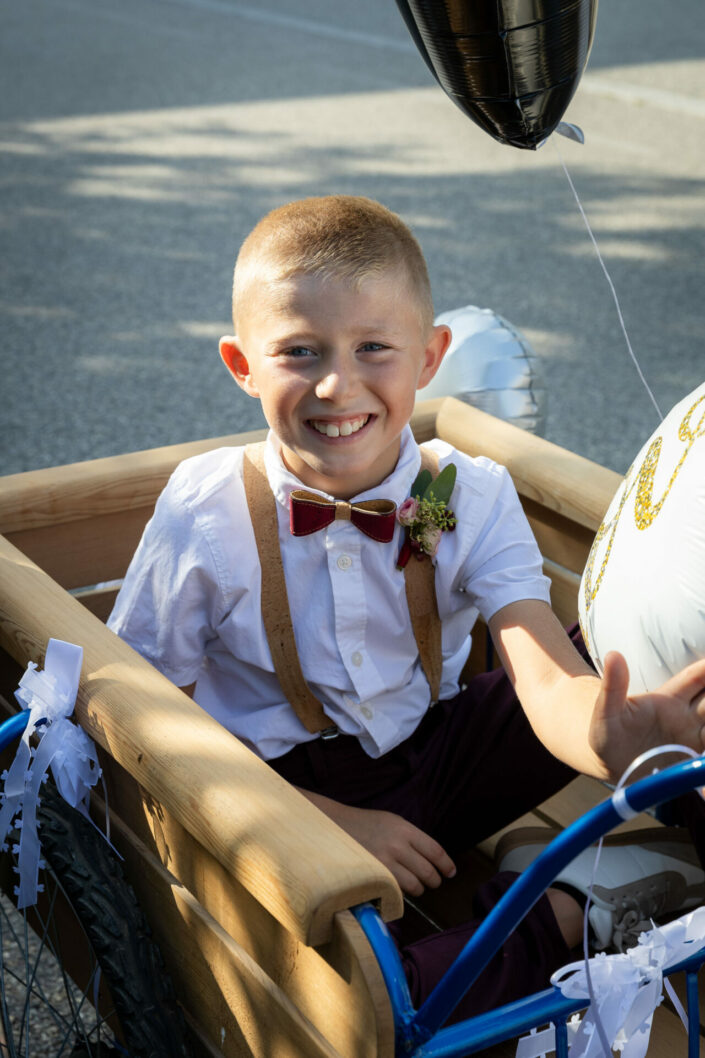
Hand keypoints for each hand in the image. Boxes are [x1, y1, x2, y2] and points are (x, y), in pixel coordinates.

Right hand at [300, 789, 455, 895]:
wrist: (333, 827)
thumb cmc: (365, 825)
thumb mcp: (391, 822)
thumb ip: (411, 838)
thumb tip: (433, 858)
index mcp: (404, 829)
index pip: (435, 851)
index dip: (446, 865)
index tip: (451, 873)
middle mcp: (397, 845)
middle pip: (428, 871)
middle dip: (434, 881)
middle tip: (434, 883)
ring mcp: (384, 862)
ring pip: (415, 886)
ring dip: (419, 889)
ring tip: (415, 887)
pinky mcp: (373, 877)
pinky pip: (397, 892)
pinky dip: (401, 894)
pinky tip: (397, 889)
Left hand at [589, 651, 704, 779]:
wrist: (609, 765)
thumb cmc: (607, 732)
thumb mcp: (607, 712)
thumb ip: (613, 687)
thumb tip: (613, 655)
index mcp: (670, 699)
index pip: (697, 677)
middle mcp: (688, 716)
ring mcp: (693, 738)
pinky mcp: (692, 759)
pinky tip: (704, 758)